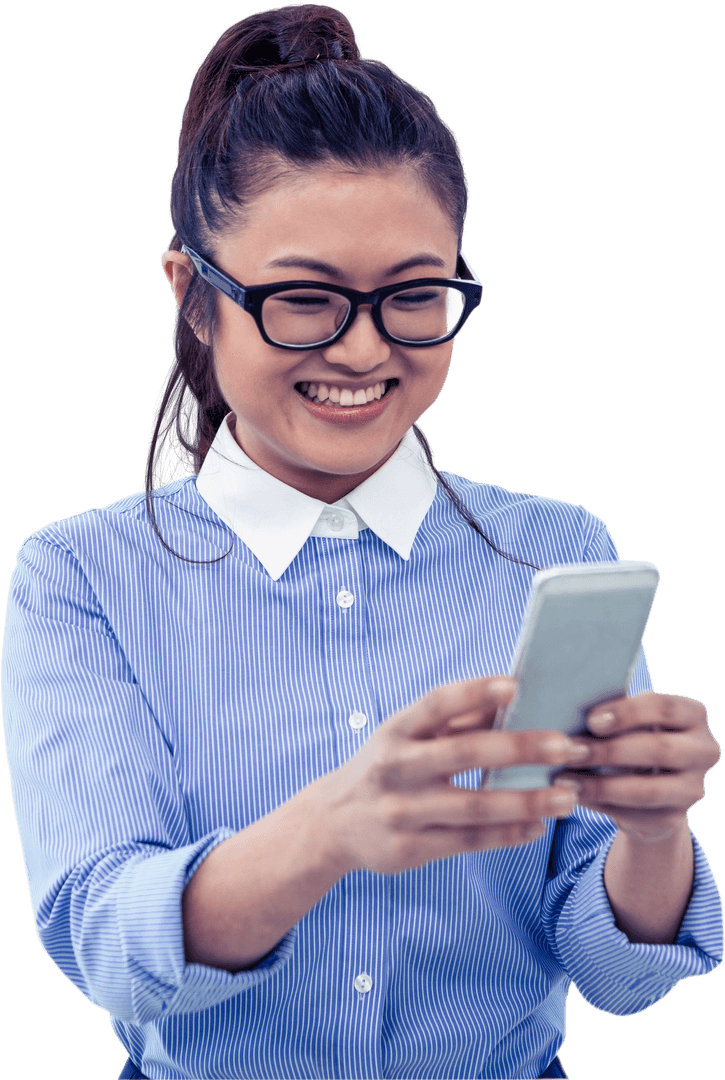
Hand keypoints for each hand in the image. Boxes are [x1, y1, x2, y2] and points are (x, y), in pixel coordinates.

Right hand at [317, 675, 590, 874]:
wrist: (332, 821)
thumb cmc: (388, 766)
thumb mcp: (406, 736)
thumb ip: (455, 721)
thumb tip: (515, 697)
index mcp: (396, 730)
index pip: (436, 705)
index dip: (474, 693)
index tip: (515, 685)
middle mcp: (396, 767)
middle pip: (463, 754)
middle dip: (518, 748)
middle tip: (565, 744)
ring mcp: (401, 810)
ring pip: (473, 806)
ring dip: (526, 801)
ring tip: (567, 797)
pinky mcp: (409, 849)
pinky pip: (467, 842)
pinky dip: (507, 835)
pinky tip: (538, 827)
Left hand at [554, 692, 721, 840]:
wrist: (648, 783)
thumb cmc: (633, 735)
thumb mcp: (630, 719)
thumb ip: (614, 713)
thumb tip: (572, 710)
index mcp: (693, 715)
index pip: (665, 708)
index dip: (627, 714)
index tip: (591, 721)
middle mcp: (704, 750)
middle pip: (659, 749)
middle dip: (609, 750)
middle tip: (569, 750)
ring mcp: (693, 788)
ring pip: (647, 789)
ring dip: (600, 785)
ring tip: (564, 780)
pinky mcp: (675, 818)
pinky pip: (635, 815)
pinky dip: (600, 805)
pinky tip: (575, 796)